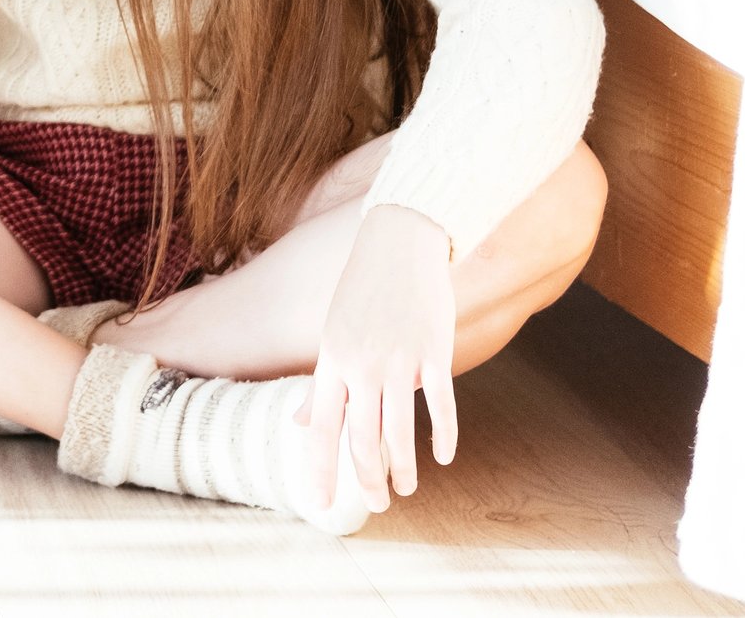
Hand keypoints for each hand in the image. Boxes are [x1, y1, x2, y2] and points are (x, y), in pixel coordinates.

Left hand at [297, 203, 457, 512]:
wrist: (398, 241)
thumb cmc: (362, 291)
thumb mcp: (333, 334)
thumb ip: (324, 383)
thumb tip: (301, 423)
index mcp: (331, 360)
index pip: (322, 428)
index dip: (321, 469)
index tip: (319, 504)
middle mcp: (361, 364)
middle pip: (361, 438)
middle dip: (368, 479)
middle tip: (378, 504)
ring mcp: (399, 359)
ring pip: (399, 429)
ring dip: (404, 468)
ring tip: (405, 489)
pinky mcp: (434, 351)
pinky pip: (440, 404)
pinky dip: (443, 436)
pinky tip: (443, 458)